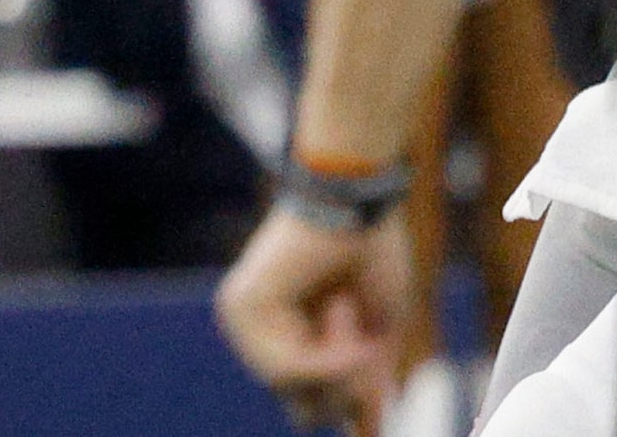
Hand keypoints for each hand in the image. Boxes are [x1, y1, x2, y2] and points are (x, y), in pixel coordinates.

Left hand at [213, 206, 407, 430]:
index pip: (308, 403)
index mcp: (284, 338)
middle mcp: (255, 332)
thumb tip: (362, 430)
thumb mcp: (374, 338)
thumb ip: (360, 384)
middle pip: (301, 406)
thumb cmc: (371, 255)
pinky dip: (329, 352)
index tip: (373, 374)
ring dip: (341, 363)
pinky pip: (289, 368)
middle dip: (347, 385)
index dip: (349, 401)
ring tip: (349, 310)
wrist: (360, 202)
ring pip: (295, 392)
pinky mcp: (243, 306)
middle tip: (368, 341)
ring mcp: (243, 320)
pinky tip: (342, 310)